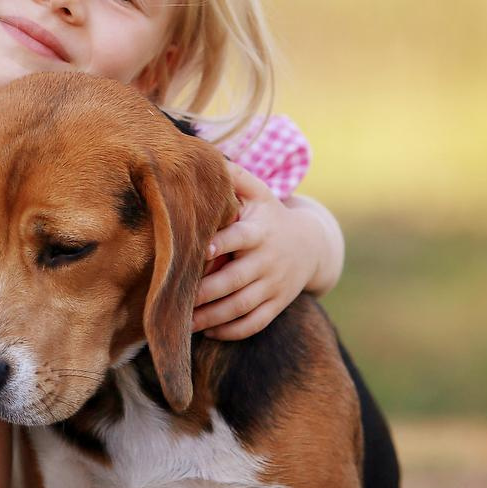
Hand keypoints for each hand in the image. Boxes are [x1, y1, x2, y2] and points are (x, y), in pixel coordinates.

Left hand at [191, 161, 342, 339]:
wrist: (311, 245)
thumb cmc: (270, 214)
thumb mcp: (259, 192)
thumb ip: (234, 176)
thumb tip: (205, 157)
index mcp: (260, 230)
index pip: (240, 238)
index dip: (221, 244)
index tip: (199, 251)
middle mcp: (268, 260)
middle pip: (236, 280)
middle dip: (205, 292)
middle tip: (175, 298)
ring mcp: (274, 286)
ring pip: (242, 307)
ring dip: (212, 317)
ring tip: (184, 323)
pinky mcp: (277, 304)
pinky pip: (255, 324)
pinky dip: (232, 331)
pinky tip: (208, 331)